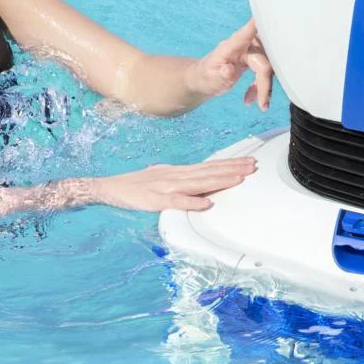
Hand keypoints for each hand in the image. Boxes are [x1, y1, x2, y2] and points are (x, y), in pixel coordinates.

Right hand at [88, 155, 256, 212]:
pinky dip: (192, 201)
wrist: (110, 187)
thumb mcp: (162, 178)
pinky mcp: (156, 200)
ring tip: (239, 179)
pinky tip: (207, 202)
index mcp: (178, 171)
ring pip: (198, 183)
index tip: (247, 162)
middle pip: (209, 171)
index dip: (229, 164)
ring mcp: (166, 187)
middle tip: (253, 166)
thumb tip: (199, 182)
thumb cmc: (136, 185)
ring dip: (220, 180)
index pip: (209, 166)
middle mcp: (175, 175)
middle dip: (232, 169)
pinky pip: (177, 202)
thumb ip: (181, 179)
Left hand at [185, 19, 275, 109]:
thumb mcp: (210, 80)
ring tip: (260, 105)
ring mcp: (250, 52)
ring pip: (268, 67)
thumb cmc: (205, 76)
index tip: (271, 14)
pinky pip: (265, 72)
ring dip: (265, 88)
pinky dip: (260, 88)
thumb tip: (229, 71)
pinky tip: (250, 100)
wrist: (203, 79)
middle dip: (265, 82)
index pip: (247, 32)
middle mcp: (244, 46)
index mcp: (232, 46)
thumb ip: (221, 76)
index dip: (259, 24)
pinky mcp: (254, 60)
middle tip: (263, 103)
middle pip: (264, 60)